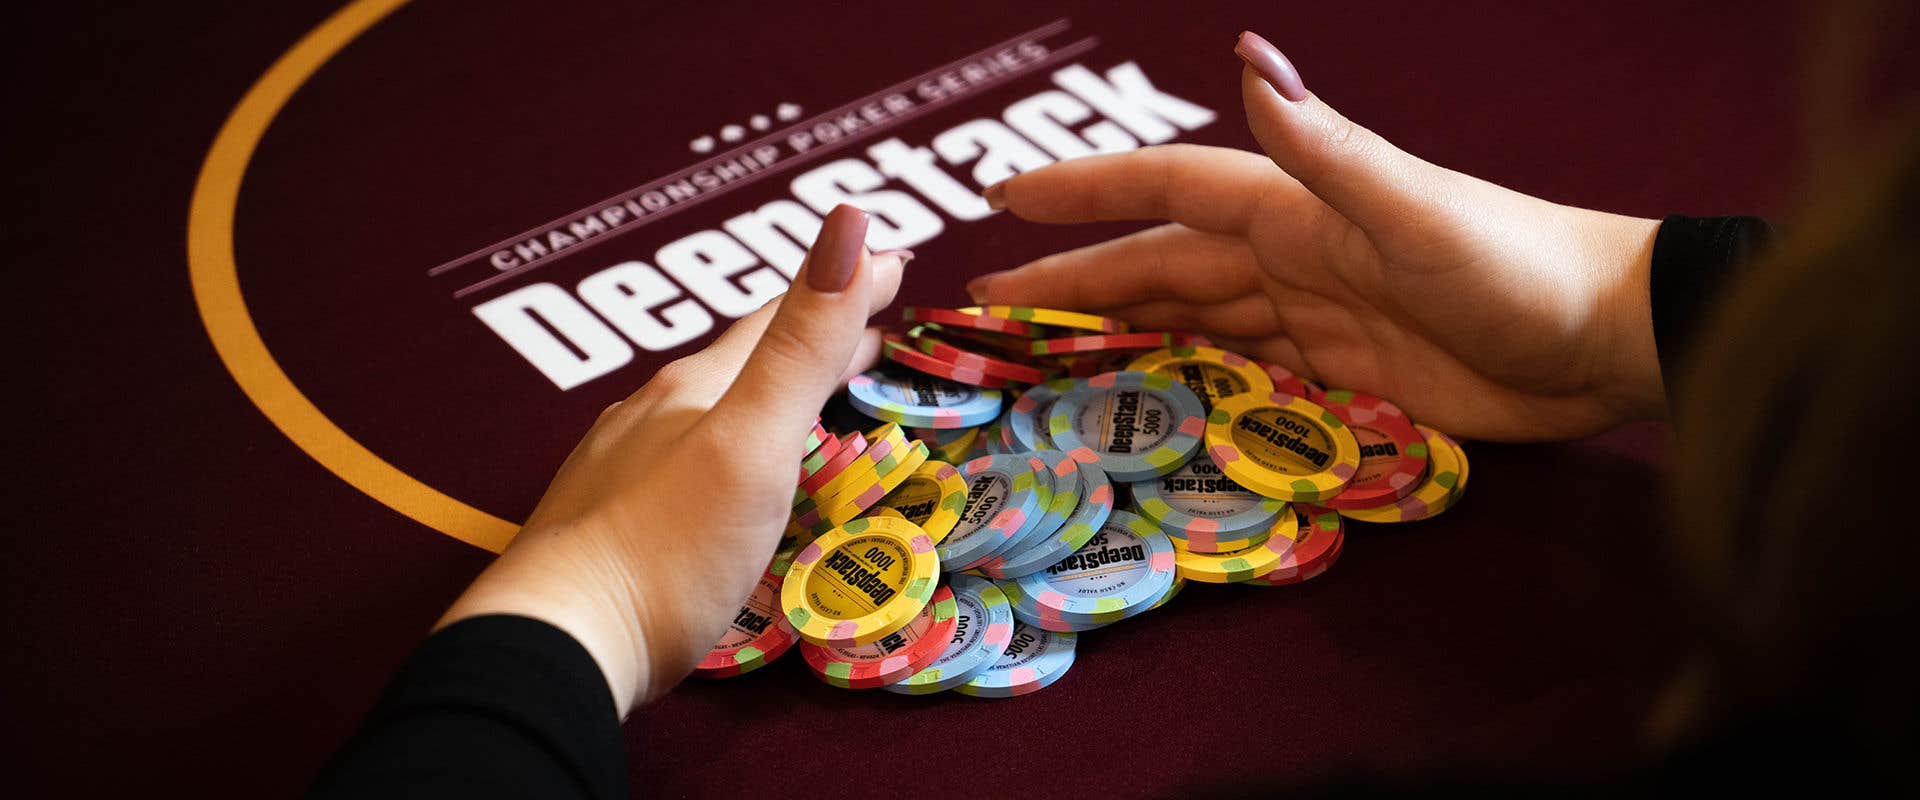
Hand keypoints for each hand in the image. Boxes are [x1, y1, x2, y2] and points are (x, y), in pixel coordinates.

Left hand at [437, 205, 908, 711]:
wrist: (557, 647)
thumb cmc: (664, 548)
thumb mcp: (752, 442)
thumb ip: (802, 345)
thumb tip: (850, 221)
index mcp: (694, 390)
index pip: (781, 319)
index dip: (844, 289)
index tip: (897, 264)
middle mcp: (651, 417)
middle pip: (743, 362)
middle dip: (808, 341)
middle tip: (868, 329)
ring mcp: (620, 471)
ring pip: (705, 411)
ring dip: (763, 396)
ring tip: (801, 399)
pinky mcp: (605, 528)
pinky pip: (679, 464)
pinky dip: (723, 449)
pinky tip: (716, 477)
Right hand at [970, 31, 1664, 441]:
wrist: (1607, 340)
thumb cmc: (1518, 265)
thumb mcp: (1415, 210)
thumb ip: (1327, 149)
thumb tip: (1250, 54)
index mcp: (1296, 210)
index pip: (1168, 191)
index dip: (1087, 193)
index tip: (1005, 197)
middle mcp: (1292, 257)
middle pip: (1160, 265)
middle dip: (1073, 278)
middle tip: (988, 304)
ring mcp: (1314, 317)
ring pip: (1189, 321)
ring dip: (1116, 331)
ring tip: (1038, 355)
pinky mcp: (1340, 376)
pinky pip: (1235, 376)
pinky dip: (1181, 384)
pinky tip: (1140, 403)